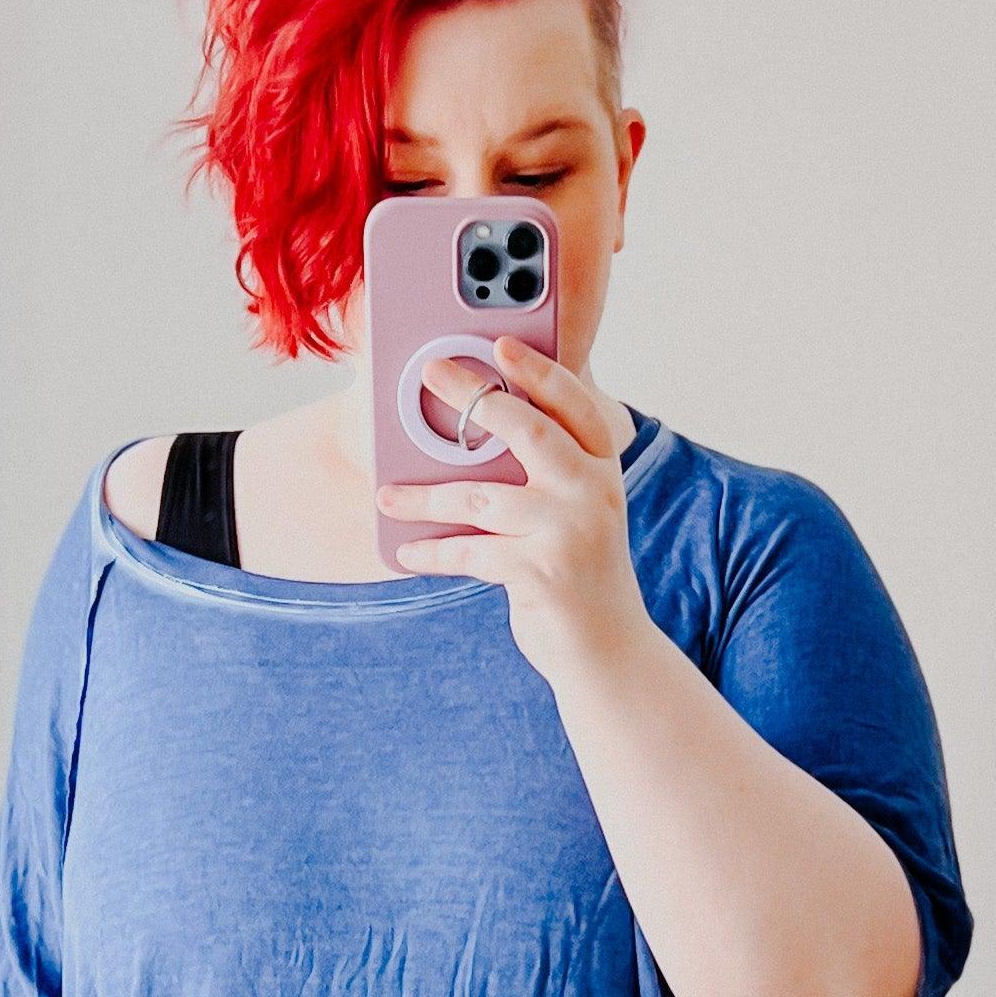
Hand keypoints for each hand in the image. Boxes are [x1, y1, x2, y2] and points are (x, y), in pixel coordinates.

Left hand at [376, 339, 643, 687]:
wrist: (609, 653)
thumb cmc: (577, 576)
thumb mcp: (573, 517)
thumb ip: (540, 478)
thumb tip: (463, 442)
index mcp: (602, 470)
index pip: (574, 406)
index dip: (540, 372)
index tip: (501, 344)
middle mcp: (592, 493)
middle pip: (528, 430)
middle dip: (475, 397)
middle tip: (430, 371)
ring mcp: (570, 532)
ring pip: (482, 497)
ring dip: (425, 496)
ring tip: (386, 495)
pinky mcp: (543, 573)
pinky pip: (471, 552)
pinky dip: (434, 552)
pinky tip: (406, 551)